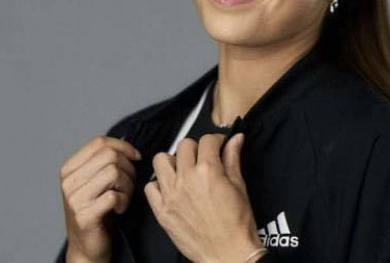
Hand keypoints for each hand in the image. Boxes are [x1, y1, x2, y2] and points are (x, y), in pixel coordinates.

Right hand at [59, 135, 141, 262]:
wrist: (86, 245)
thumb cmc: (95, 210)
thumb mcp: (94, 181)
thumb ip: (103, 162)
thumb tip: (126, 144)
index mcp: (69, 168)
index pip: (99, 142)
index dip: (123, 146)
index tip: (135, 156)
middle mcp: (68, 181)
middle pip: (109, 156)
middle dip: (128, 167)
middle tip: (129, 182)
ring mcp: (74, 199)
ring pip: (114, 173)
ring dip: (128, 185)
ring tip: (125, 196)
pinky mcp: (85, 215)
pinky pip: (114, 196)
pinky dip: (124, 200)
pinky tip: (120, 208)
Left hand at [145, 132, 263, 262]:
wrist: (227, 253)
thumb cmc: (237, 222)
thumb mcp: (239, 186)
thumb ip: (233, 158)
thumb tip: (236, 138)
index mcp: (208, 170)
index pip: (207, 140)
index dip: (216, 140)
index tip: (219, 146)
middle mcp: (186, 178)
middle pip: (183, 145)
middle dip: (195, 148)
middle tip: (202, 159)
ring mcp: (170, 194)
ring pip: (160, 160)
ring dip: (172, 161)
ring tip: (183, 170)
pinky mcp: (161, 211)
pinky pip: (150, 187)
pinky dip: (159, 184)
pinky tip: (171, 189)